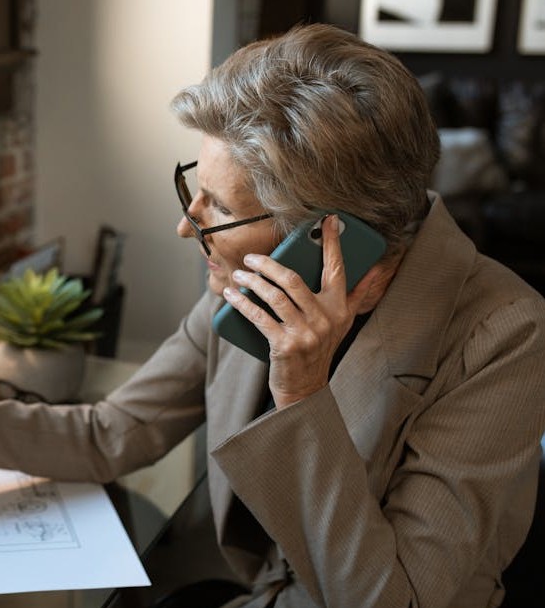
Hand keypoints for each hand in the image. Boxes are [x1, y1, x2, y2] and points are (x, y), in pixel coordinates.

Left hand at [222, 214, 378, 408]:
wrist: (304, 388)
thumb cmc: (319, 350)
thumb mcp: (341, 324)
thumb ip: (356, 296)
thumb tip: (375, 270)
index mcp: (339, 308)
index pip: (337, 269)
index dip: (332, 242)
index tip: (327, 219)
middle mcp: (325, 319)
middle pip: (293, 279)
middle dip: (268, 264)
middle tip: (251, 258)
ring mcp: (305, 333)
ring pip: (274, 295)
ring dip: (252, 282)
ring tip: (239, 275)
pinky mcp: (285, 345)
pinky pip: (259, 316)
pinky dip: (242, 303)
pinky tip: (231, 295)